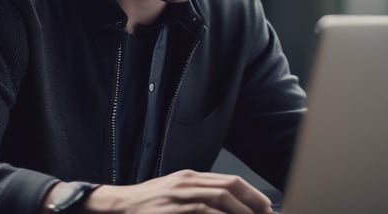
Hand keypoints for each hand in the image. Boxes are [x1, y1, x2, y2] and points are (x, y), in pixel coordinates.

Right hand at [83, 169, 274, 213]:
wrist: (121, 205)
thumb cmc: (149, 205)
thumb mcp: (176, 195)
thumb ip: (200, 198)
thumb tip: (227, 208)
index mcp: (191, 177)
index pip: (230, 181)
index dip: (252, 194)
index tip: (266, 208)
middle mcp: (188, 181)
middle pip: (229, 186)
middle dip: (253, 202)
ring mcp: (180, 193)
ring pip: (219, 197)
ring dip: (241, 211)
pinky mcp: (173, 207)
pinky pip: (203, 210)